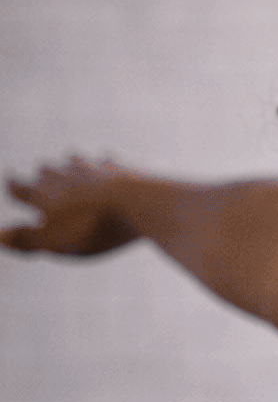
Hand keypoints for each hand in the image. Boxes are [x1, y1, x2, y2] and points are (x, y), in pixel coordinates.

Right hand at [2, 156, 144, 256]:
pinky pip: (106, 160)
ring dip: (69, 164)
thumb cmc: (94, 228)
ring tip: (70, 169)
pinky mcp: (120, 165)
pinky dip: (103, 164)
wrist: (140, 203)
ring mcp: (92, 166)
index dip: (13, 186)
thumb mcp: (56, 242)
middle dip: (41, 176)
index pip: (17, 186)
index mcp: (42, 192)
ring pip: (72, 158)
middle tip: (40, 178)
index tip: (11, 183)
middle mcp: (62, 173)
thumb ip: (25, 240)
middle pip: (44, 169)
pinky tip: (107, 165)